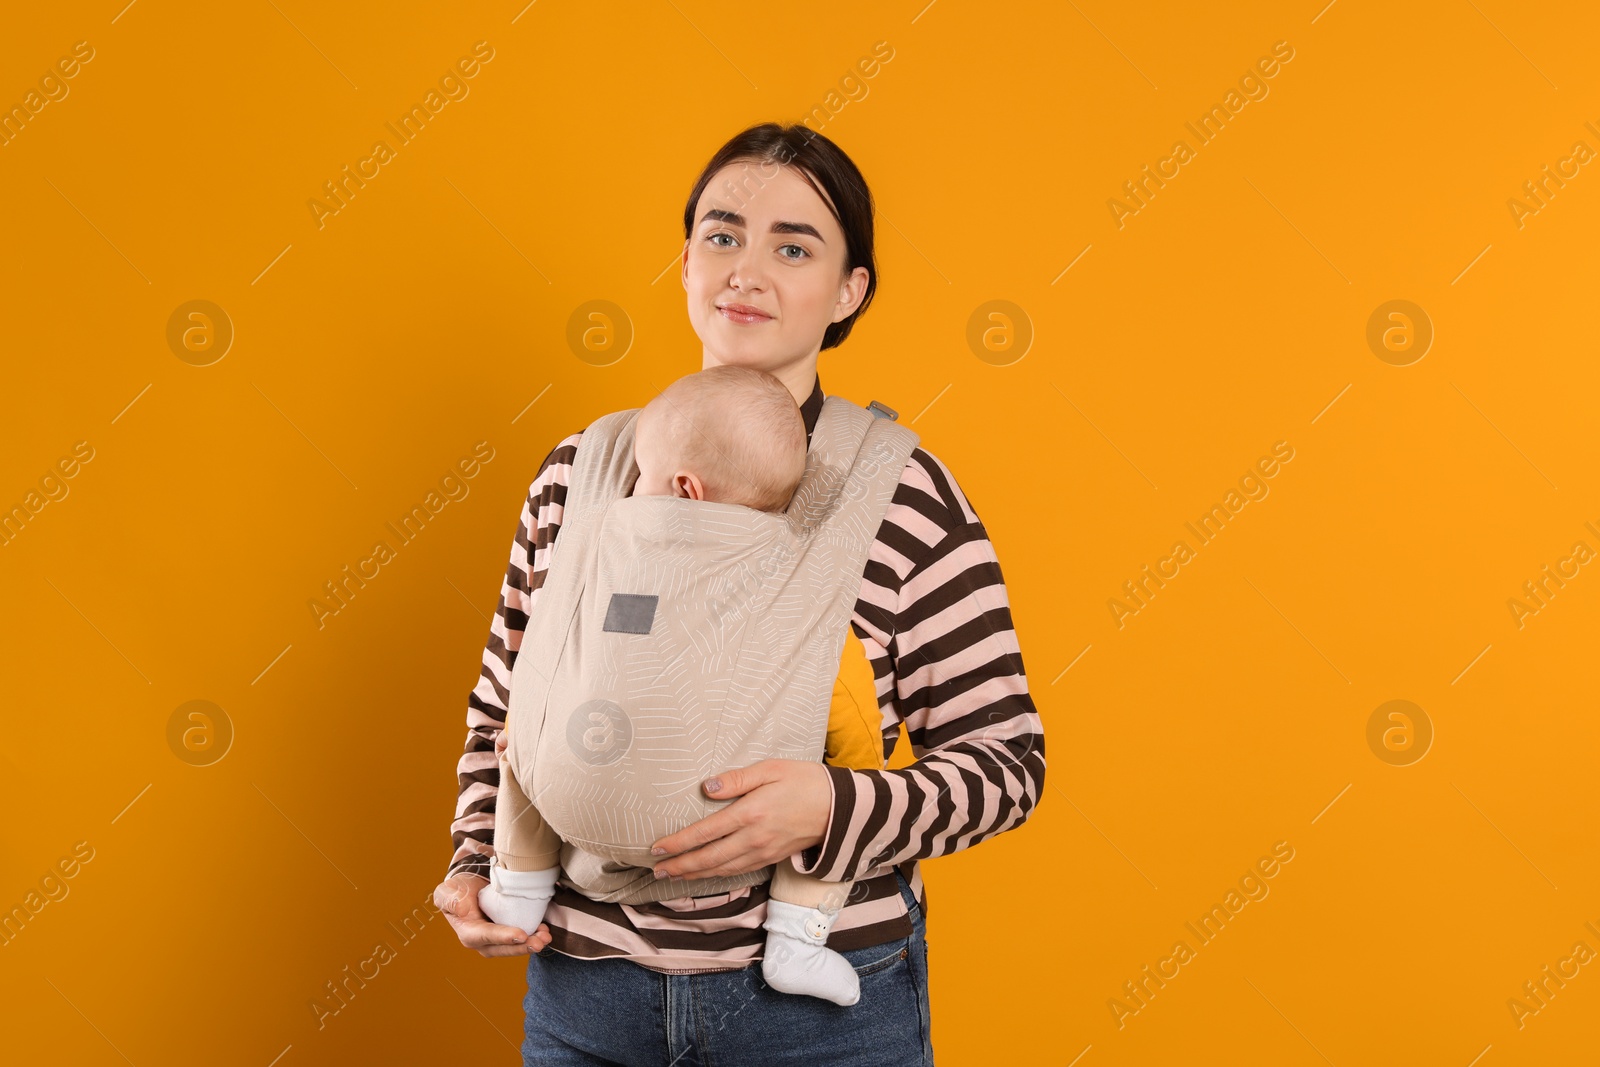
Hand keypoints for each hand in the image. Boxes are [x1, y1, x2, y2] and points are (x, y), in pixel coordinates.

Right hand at [434, 872, 551, 956]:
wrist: (470, 885)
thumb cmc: (458, 889)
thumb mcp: (447, 891)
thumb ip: (450, 899)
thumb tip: (462, 909)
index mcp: (468, 933)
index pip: (486, 937)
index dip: (503, 937)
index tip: (521, 935)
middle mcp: (484, 942)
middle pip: (504, 948)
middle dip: (522, 947)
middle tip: (540, 942)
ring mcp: (498, 939)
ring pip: (515, 946)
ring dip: (532, 943)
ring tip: (546, 937)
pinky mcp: (509, 933)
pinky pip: (522, 938)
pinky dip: (535, 935)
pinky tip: (545, 930)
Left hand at [649, 759, 830, 880]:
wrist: (840, 808)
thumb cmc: (805, 781)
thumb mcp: (771, 768)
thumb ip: (737, 779)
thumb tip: (707, 787)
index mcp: (750, 813)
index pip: (705, 832)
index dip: (679, 842)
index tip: (658, 847)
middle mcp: (753, 838)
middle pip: (709, 857)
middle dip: (680, 865)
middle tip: (656, 869)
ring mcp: (763, 852)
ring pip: (721, 869)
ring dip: (695, 874)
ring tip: (673, 875)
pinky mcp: (771, 858)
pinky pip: (738, 871)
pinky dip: (717, 875)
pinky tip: (706, 874)